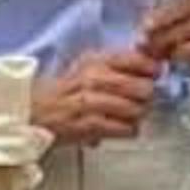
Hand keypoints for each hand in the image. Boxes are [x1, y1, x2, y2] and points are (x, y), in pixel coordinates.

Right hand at [30, 46, 164, 147]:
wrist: (35, 111)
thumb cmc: (66, 91)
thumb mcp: (88, 68)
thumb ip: (117, 67)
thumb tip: (153, 67)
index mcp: (96, 60)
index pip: (136, 59)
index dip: (152, 69)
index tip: (155, 75)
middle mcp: (94, 77)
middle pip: (143, 88)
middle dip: (147, 98)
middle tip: (143, 101)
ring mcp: (92, 101)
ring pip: (137, 110)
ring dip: (138, 116)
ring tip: (130, 116)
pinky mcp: (89, 124)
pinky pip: (125, 128)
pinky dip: (128, 130)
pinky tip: (122, 129)